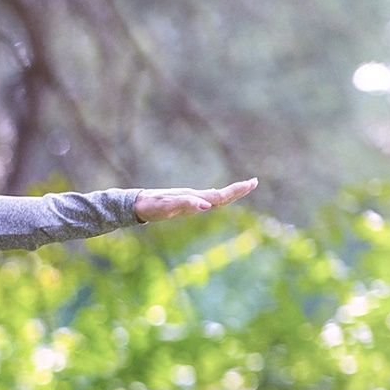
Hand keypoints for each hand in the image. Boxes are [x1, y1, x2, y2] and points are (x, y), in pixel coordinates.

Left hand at [134, 177, 256, 222]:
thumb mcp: (166, 207)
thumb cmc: (150, 206)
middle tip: (254, 182)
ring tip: (242, 188)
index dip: (236, 191)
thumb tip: (205, 206)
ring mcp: (189, 199)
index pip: (220, 196)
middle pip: (220, 195)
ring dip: (228, 193)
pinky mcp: (182, 203)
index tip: (251, 182)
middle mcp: (193, 197)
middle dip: (237, 190)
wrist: (135, 204)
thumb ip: (184, 205)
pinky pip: (203, 200)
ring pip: (213, 197)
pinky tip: (213, 199)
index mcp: (193, 198)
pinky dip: (214, 198)